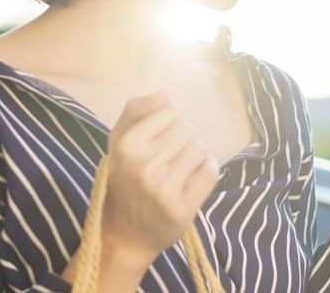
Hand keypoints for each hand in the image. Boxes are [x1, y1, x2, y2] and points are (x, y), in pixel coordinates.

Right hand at [101, 93, 220, 260]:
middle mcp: (145, 166)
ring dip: (194, 158)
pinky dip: (205, 173)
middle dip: (182, 141)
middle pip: (188, 129)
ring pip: (201, 149)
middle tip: (168, 160)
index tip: (157, 141)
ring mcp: (164, 189)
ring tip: (177, 172)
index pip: (169, 111)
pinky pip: (211, 171)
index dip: (168, 124)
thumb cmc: (124, 180)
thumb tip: (164, 95)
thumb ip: (135, 111)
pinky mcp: (183, 208)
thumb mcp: (118, 142)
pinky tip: (190, 182)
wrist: (125, 233)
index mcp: (127, 145)